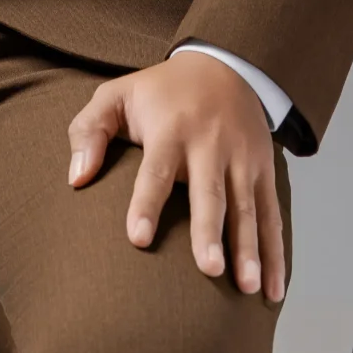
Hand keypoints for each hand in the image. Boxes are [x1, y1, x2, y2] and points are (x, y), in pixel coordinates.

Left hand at [67, 56, 284, 300]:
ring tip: (247, 288)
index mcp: (171, 129)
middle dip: (210, 232)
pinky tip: (272, 289)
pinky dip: (276, 253)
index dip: (147, 204)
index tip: (138, 239)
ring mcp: (243, 158)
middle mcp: (211, 144)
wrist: (226, 64)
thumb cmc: (161, 92)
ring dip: (249, 248)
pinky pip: (272, 215)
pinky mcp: (265, 170)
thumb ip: (89, 131)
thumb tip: (77, 178)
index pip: (156, 170)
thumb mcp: (117, 95)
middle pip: (210, 193)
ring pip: (247, 208)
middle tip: (209, 269)